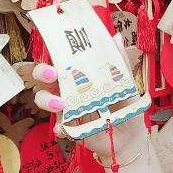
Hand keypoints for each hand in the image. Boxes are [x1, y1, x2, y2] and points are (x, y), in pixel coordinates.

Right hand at [32, 33, 148, 160]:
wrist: (130, 136)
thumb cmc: (126, 106)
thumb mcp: (126, 83)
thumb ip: (120, 62)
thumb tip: (116, 37)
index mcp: (81, 76)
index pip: (61, 60)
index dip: (53, 52)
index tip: (54, 51)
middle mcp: (69, 90)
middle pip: (44, 77)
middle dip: (42, 72)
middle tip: (52, 73)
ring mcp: (66, 109)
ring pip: (44, 100)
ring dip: (47, 100)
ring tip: (62, 104)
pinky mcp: (68, 128)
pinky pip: (57, 127)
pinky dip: (59, 128)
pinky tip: (64, 129)